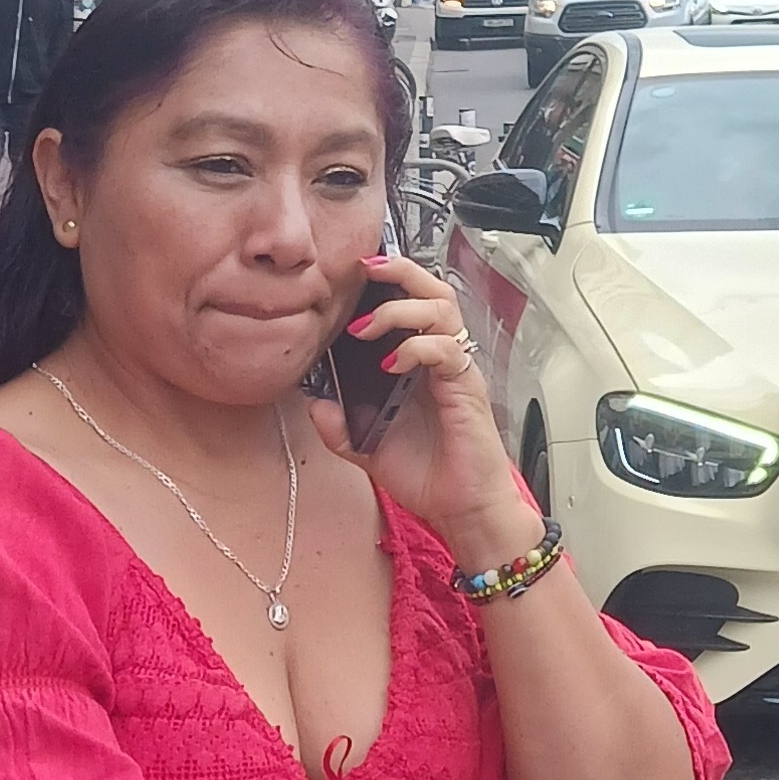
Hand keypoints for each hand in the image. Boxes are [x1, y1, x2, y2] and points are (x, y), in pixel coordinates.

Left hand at [306, 249, 531, 569]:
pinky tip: (392, 362)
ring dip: (402, 307)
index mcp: (420, 363)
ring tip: (367, 325)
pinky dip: (417, 347)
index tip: (356, 271)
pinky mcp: (465, 387)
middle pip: (434, 290)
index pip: (413, 302)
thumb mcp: (369, 448)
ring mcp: (456, 369)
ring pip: (442, 309)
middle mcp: (442, 358)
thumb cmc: (428, 474)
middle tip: (366, 270)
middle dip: (401, 272)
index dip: (390, 280)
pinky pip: (447, 350)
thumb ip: (341, 426)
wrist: (461, 509)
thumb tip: (312, 403)